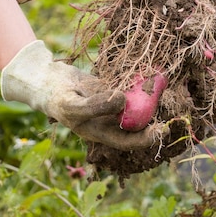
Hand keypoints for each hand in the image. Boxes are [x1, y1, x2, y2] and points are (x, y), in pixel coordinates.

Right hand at [0, 41, 158, 149]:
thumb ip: (96, 106)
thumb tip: (122, 101)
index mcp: (101, 133)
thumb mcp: (73, 105)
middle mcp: (110, 121)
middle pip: (138, 124)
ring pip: (137, 104)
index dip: (146, 139)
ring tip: (160, 83)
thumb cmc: (58, 98)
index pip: (128, 141)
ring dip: (150, 96)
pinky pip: (132, 88)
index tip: (160, 129)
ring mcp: (114, 105)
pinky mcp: (114, 89)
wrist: (49, 80)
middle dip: (154, 117)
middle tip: (166, 104)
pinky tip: (152, 74)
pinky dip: (142, 83)